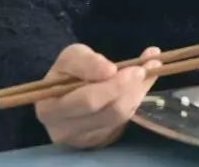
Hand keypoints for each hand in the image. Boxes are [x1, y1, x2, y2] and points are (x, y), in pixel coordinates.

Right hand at [35, 44, 160, 148]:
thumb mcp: (73, 57)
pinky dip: (134, 101)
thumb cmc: (70, 72)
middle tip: (145, 67)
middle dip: (128, 87)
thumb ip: (89, 61)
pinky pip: (121, 122)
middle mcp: (62, 128)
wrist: (68, 94)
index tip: (132, 67)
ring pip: (117, 116)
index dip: (113, 85)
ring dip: (137, 92)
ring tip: (148, 70)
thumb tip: (110, 70)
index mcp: (50, 105)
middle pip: (105, 110)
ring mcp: (80, 138)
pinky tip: (139, 86)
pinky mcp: (96, 141)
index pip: (86, 99)